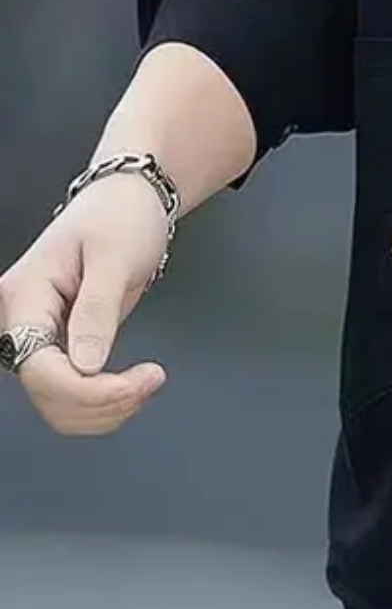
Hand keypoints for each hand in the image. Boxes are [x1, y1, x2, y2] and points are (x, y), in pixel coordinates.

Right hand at [0, 174, 168, 433]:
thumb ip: (97, 311)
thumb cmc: (120, 215)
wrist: (131, 199)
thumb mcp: (115, 257)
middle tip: (151, 381)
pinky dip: (104, 401)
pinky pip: (73, 391)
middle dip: (100, 402)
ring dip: (104, 409)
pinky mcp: (62, 345)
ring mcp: (41, 336)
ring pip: (57, 402)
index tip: (135, 385)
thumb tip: (85, 366)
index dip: (85, 390)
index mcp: (25, 296)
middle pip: (45, 392)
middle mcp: (23, 321)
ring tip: (147, 383)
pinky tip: (133, 386)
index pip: (38, 366)